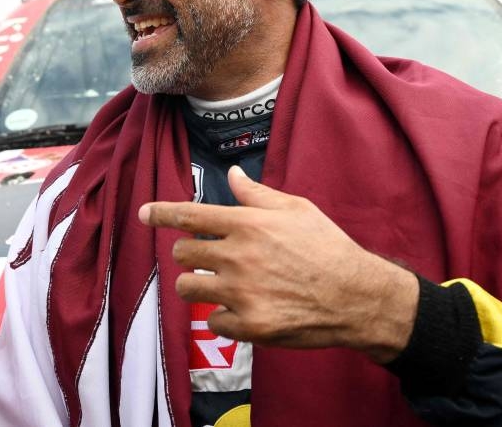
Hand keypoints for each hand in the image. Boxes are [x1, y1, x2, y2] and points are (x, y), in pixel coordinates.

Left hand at [138, 166, 417, 362]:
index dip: (161, 214)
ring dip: (197, 285)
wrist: (357, 297)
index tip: (144, 214)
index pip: (189, 216)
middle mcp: (238, 257)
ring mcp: (241, 294)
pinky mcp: (249, 325)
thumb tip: (233, 175)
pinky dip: (222, 316)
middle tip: (209, 258)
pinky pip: (212, 321)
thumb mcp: (297, 210)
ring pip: (187, 288)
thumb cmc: (328, 247)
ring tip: (219, 284)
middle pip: (182, 254)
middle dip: (189, 254)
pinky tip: (243, 308)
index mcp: (248, 225)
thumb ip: (257, 195)